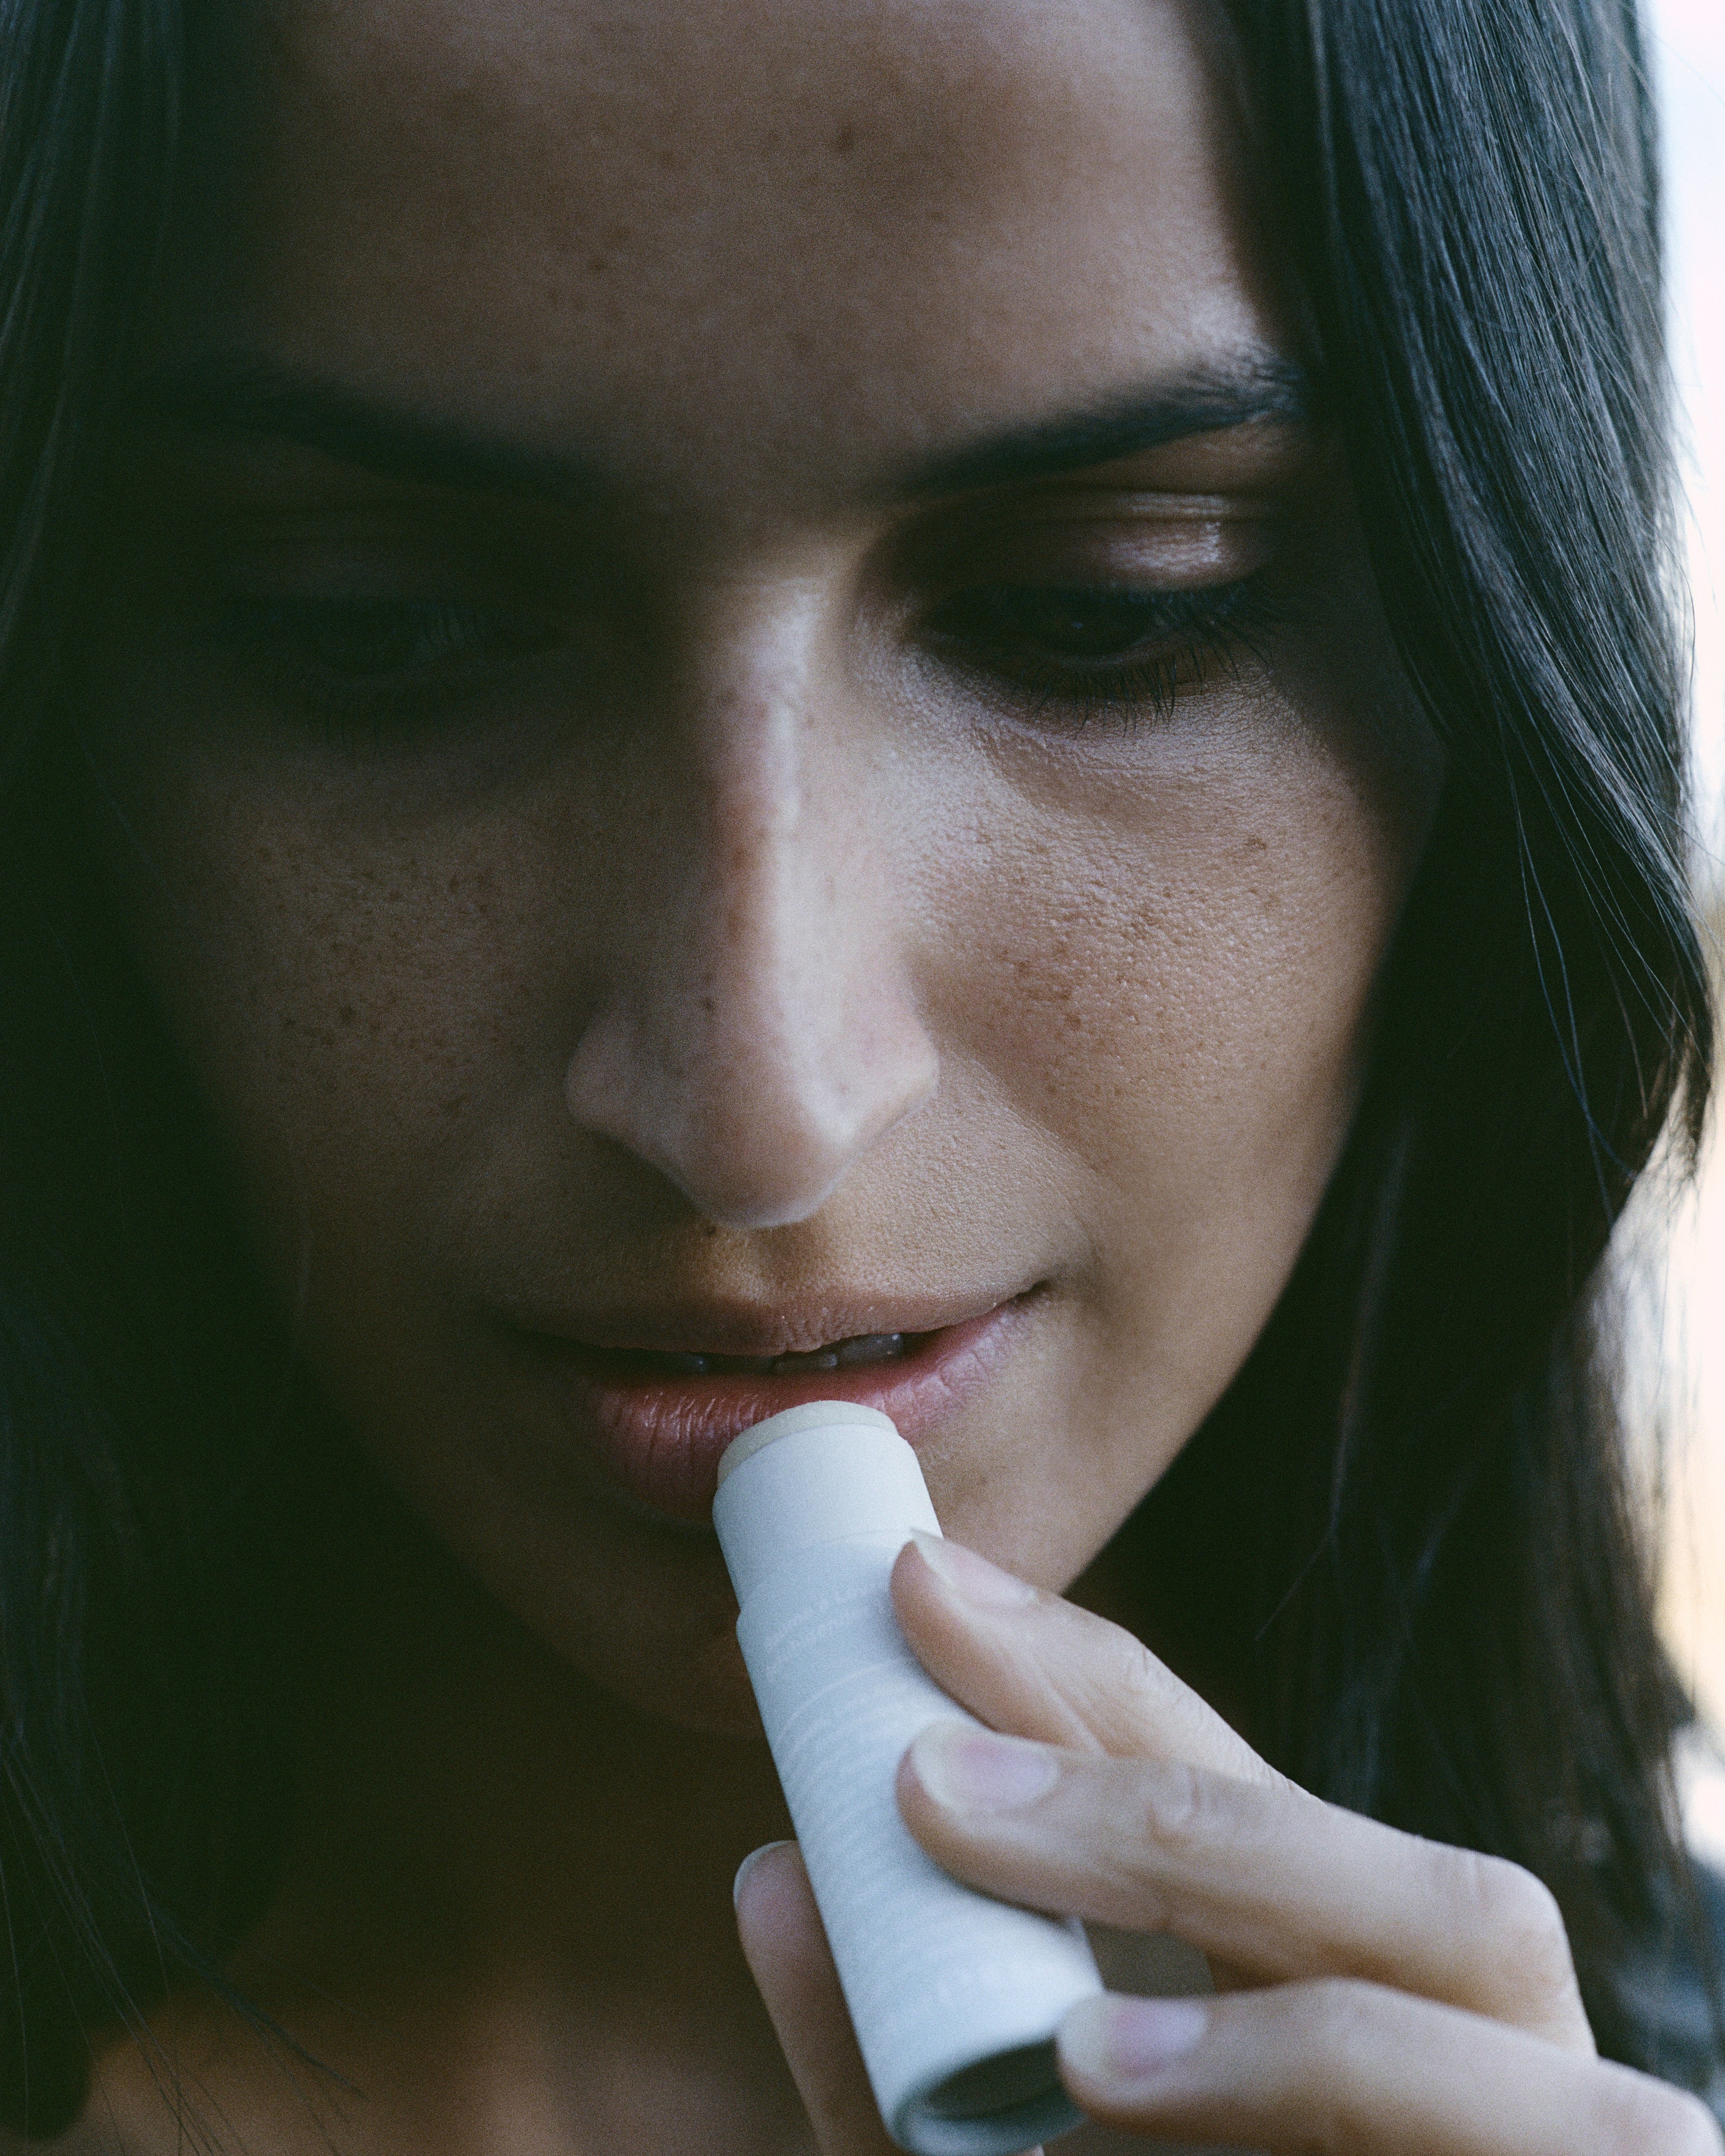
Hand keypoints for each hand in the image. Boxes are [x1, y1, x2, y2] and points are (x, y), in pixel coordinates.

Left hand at [735, 1533, 1722, 2155]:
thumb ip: (883, 2061)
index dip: (1082, 1670)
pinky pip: (1522, 2143)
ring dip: (1275, 1974)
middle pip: (1378, 1852)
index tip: (915, 1585)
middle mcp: (1472, 2042)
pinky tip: (1125, 2100)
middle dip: (1165, 1802)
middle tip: (931, 1778)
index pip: (1230, 1778)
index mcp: (1337, 1987)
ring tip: (1070, 2040)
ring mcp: (1559, 2137)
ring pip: (1480, 1960)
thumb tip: (768, 1869)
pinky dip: (1308, 2081)